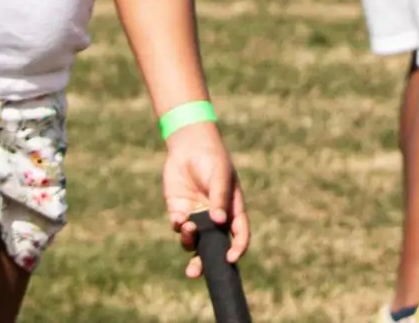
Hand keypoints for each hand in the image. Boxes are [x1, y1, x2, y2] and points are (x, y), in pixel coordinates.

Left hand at [164, 125, 246, 271]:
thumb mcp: (219, 176)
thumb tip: (219, 222)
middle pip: (214, 247)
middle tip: (194, 273)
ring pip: (193, 242)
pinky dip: (179, 227)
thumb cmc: (211, 158)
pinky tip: (180, 217)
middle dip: (205, 263)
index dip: (238, 248)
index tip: (230, 258)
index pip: (239, 234)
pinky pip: (179, 228)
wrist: (188, 146)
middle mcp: (215, 218)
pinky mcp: (179, 212)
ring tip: (188, 229)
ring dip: (190, 242)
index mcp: (233, 209)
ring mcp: (197, 216)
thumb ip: (219, 199)